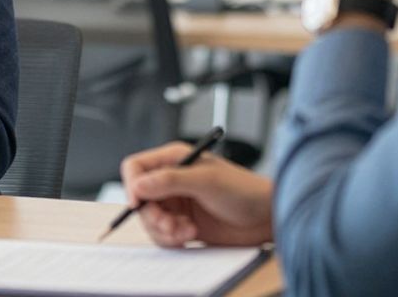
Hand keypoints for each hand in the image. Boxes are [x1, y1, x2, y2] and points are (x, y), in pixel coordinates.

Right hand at [121, 142, 273, 246]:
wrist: (266, 218)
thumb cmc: (244, 190)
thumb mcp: (206, 181)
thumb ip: (170, 181)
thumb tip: (138, 185)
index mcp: (174, 159)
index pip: (136, 168)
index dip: (131, 185)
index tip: (137, 204)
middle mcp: (171, 180)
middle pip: (140, 199)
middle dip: (152, 215)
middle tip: (170, 225)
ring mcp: (176, 203)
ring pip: (149, 220)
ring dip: (164, 230)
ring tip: (186, 231)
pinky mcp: (182, 224)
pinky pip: (162, 235)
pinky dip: (172, 239)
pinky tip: (190, 235)